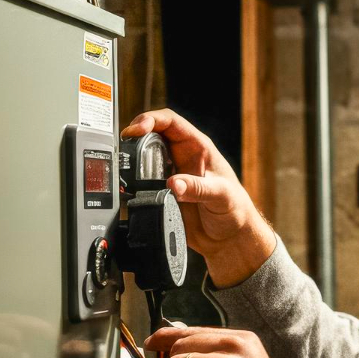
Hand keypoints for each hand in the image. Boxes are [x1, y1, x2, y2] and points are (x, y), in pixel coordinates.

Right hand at [122, 109, 276, 286]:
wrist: (228, 238)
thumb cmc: (234, 210)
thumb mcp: (220, 195)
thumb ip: (197, 188)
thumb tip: (173, 184)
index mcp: (198, 148)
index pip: (171, 122)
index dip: (151, 119)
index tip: (138, 129)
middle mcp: (182, 158)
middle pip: (152, 135)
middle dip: (136, 136)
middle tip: (124, 147)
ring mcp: (171, 174)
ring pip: (144, 158)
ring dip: (132, 159)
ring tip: (124, 167)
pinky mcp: (163, 192)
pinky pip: (142, 182)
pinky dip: (133, 182)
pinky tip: (129, 188)